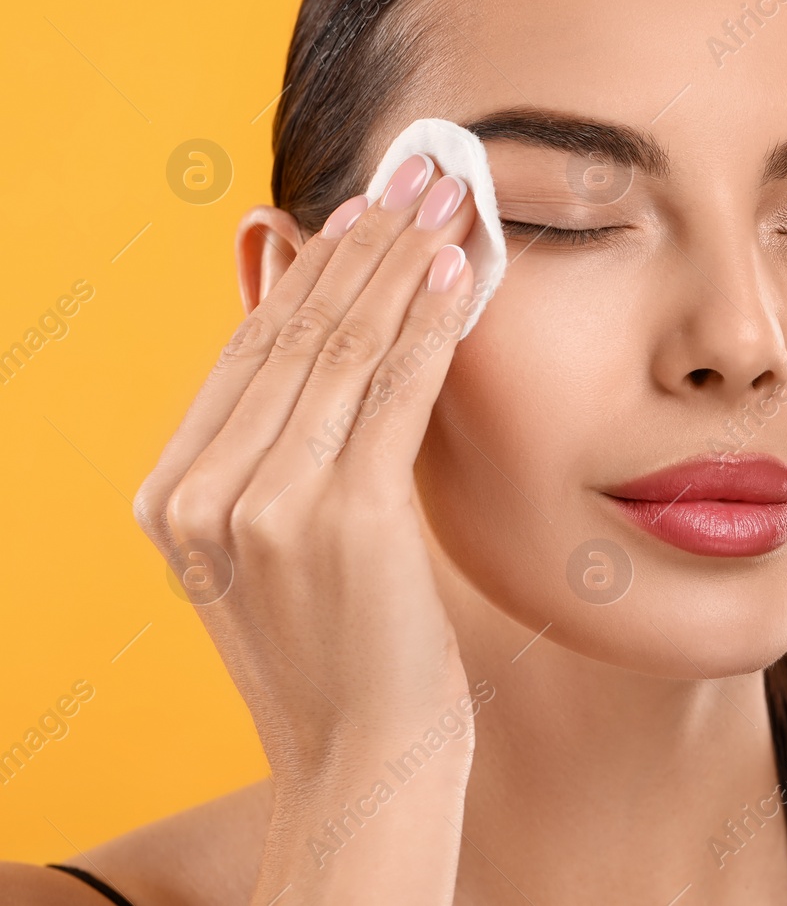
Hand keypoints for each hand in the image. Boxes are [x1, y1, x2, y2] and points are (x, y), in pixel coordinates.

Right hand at [133, 155, 480, 902]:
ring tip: (446, 200)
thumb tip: (286, 298)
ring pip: (341, 349)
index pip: (251, 349)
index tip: (365, 206)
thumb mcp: (283, 538)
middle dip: (363, 243)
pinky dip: (430, 326)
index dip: (314, 267)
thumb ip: (279, 427)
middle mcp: (200, 492)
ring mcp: (262, 504)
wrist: (364, 764)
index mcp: (172, 494)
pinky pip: (392, 392)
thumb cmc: (342, 649)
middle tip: (420, 174)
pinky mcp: (337, 518)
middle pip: (293, 333)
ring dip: (400, 264)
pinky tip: (462, 272)